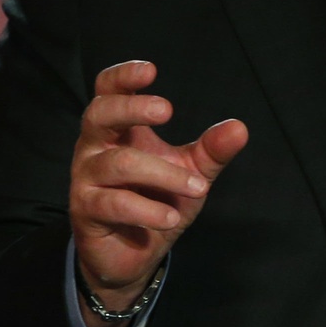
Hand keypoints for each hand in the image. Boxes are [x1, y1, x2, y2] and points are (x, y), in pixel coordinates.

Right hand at [69, 60, 247, 326]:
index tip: (152, 71)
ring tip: (198, 188)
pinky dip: (148, 210)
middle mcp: (94, 147)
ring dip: (162, 174)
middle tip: (167, 110)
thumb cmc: (157, 202)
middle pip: (99, 113)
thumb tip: (240, 127)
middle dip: (132, 108)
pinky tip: (172, 217)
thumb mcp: (190, 174)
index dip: (123, 76)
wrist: (132, 256)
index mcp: (117, 130)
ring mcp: (86, 178)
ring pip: (118, 163)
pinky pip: (114, 203)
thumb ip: (211, 151)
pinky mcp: (86, 210)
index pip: (108, 91)